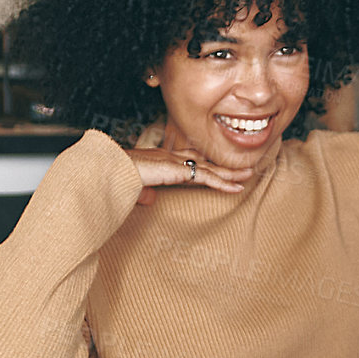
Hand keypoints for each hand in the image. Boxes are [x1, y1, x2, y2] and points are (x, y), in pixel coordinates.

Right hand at [125, 121, 252, 204]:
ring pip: (210, 168)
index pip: (187, 160)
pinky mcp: (179, 171)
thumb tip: (149, 200)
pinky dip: (224, 184)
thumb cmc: (115, 178)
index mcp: (159, 160)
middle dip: (223, 166)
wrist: (110, 171)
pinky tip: (237, 188)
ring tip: (248, 175)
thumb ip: (143, 193)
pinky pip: (207, 178)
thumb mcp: (133, 188)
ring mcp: (175, 162)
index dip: (203, 164)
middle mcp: (170, 157)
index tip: (215, 168)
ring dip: (231, 173)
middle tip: (241, 168)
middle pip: (204, 161)